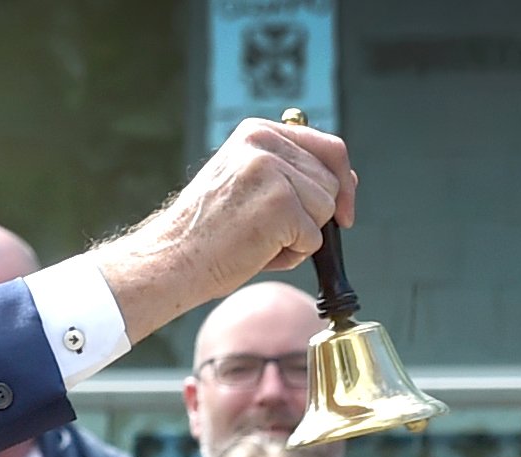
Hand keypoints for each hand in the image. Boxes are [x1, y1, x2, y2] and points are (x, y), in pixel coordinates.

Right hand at [93, 117, 356, 341]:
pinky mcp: (280, 205)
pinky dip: (292, 255)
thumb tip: (347, 180)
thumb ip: (292, 173)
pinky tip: (258, 251)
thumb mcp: (247, 181)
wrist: (172, 259)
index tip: (345, 209)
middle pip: (331, 182)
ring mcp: (273, 173)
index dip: (342, 181)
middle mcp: (265, 144)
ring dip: (301, 236)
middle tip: (271, 230)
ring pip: (325, 211)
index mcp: (257, 132)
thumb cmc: (208, 230)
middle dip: (315, 214)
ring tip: (260, 240)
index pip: (328, 147)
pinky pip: (313, 240)